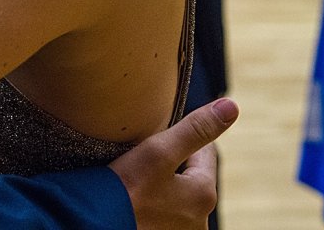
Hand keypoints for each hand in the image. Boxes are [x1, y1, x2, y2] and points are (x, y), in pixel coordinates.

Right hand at [110, 98, 235, 229]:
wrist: (92, 224)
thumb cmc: (125, 189)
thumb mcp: (159, 151)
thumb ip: (196, 128)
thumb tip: (232, 106)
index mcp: (205, 194)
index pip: (204, 152)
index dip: (179, 139)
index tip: (155, 140)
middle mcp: (200, 220)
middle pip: (191, 174)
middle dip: (172, 164)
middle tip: (143, 161)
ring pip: (177, 194)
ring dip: (163, 185)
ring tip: (138, 179)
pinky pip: (164, 211)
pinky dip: (154, 202)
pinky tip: (137, 198)